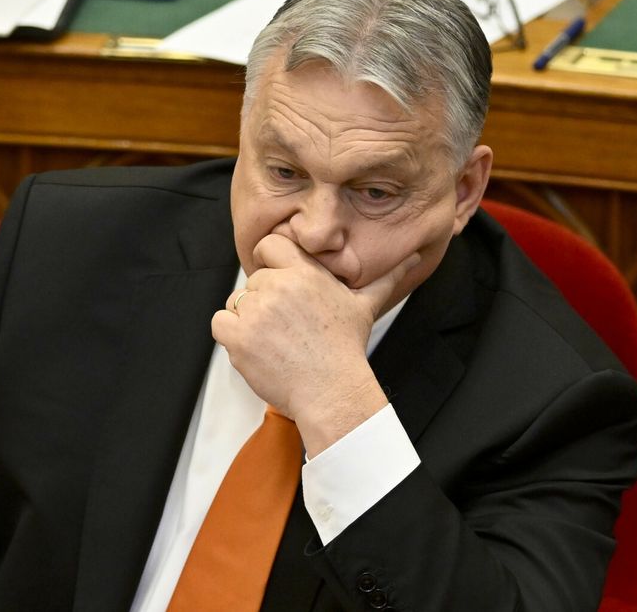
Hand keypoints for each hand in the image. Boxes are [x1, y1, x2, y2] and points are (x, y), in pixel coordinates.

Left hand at [212, 234, 418, 453]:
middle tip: (285, 327)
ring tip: (274, 340)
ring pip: (236, 302)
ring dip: (247, 319)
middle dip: (263, 301)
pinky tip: (256, 348)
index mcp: (305, 273)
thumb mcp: (365, 306)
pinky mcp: (239, 337)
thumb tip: (416, 257)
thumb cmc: (346, 350)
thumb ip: (385, 278)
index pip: (269, 245)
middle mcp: (279, 287)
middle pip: (253, 280)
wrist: (331, 392)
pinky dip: (231, 336)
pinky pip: (220, 323)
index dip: (269, 262)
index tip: (277, 281)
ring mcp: (257, 312)